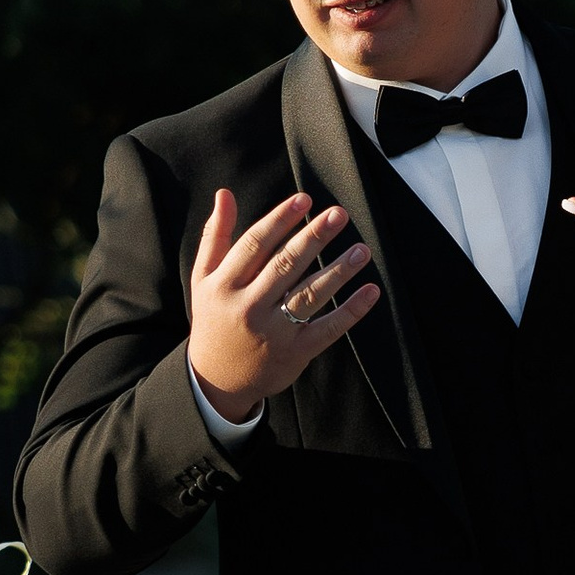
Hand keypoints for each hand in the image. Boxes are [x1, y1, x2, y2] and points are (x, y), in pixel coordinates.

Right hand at [188, 187, 376, 414]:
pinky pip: (328, 328)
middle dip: (314, 237)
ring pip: (309, 295)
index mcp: (224, 284)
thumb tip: (225, 194)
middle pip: (285, 265)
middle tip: (339, 214)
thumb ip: (216, 236)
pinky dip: (351, 311)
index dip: (280, 220)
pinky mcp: (296, 352)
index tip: (304, 200)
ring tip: (361, 250)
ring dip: (338, 271)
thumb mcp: (204, 278)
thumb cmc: (214, 318)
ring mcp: (274, 331)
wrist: (217, 380)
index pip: (255, 244)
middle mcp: (248, 306)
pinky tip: (370, 291)